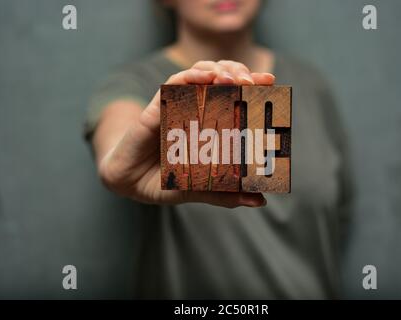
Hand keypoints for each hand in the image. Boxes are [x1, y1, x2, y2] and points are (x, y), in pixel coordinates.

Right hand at [97, 60, 274, 207]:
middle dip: (240, 72)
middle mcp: (195, 108)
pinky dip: (191, 76)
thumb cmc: (165, 180)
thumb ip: (226, 192)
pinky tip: (207, 76)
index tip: (270, 81)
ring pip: (201, 72)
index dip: (252, 85)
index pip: (234, 95)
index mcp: (208, 122)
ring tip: (235, 78)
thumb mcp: (199, 187)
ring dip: (220, 70)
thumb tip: (260, 200)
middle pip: (221, 76)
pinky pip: (174, 84)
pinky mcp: (157, 108)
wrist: (129, 183)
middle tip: (253, 82)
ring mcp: (176, 105)